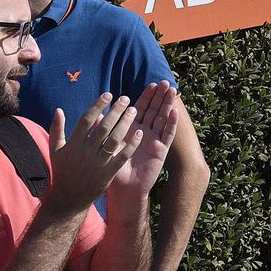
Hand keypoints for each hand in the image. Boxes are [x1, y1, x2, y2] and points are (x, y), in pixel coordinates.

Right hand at [45, 93, 144, 214]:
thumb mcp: (55, 150)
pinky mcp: (108, 173)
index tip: (108, 94)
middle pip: (103, 127)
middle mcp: (85, 152)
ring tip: (134, 110)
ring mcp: (98, 162)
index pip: (86, 120)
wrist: (69, 198)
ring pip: (114, 139)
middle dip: (115, 111)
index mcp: (73, 144)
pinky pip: (122, 156)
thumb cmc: (62, 171)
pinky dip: (131, 144)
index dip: (98, 106)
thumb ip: (56, 129)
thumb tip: (59, 109)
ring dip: (125, 123)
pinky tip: (140, 133)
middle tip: (126, 98)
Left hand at [106, 83, 179, 201]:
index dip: (146, 97)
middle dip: (159, 96)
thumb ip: (102, 131)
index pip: (141, 109)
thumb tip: (94, 114)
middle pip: (154, 110)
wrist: (124, 188)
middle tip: (164, 82)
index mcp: (132, 129)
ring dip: (168, 105)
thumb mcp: (106, 147)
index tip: (151, 84)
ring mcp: (155, 140)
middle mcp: (145, 132)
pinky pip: (168, 134)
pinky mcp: (162, 150)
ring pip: (163, 118)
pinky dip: (172, 124)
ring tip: (172, 91)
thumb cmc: (113, 169)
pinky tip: (175, 113)